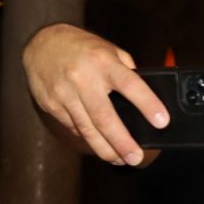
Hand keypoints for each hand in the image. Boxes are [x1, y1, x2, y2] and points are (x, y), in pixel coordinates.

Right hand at [23, 23, 166, 165]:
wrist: (42, 44)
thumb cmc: (82, 48)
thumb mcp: (109, 50)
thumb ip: (126, 71)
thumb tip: (144, 98)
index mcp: (103, 62)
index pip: (130, 85)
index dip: (147, 104)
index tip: (161, 121)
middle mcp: (83, 79)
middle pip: (105, 117)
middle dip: (122, 142)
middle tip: (136, 158)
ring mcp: (65, 94)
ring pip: (87, 129)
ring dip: (105, 149)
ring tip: (121, 160)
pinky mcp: (52, 105)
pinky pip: (74, 127)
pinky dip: (89, 138)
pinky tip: (100, 144)